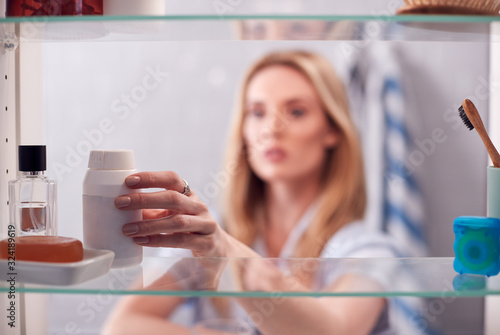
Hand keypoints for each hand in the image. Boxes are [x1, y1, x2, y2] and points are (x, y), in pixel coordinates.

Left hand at [115, 171, 229, 257]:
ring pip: (177, 221)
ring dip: (149, 225)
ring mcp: (205, 224)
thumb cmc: (189, 228)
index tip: (129, 181)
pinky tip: (142, 241)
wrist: (218, 249)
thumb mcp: (172, 215)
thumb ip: (152, 211)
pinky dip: (159, 240)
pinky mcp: (207, 243)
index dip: (151, 177)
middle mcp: (199, 206)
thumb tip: (122, 207)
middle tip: (120, 203)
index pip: (172, 179)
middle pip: (172, 198)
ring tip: (127, 229)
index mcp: (189, 195)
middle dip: (145, 199)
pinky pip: (181, 241)